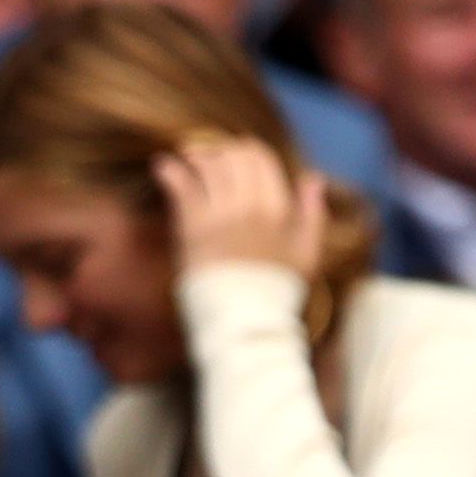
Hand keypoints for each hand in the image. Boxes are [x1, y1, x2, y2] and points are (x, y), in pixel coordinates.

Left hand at [152, 134, 323, 278]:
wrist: (243, 325)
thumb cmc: (276, 294)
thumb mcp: (307, 255)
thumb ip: (312, 214)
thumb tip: (313, 178)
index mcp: (277, 209)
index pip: (260, 157)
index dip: (245, 151)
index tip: (233, 158)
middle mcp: (250, 207)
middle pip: (232, 156)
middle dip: (219, 151)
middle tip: (207, 159)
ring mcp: (220, 216)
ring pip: (207, 166)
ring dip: (195, 157)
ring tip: (187, 160)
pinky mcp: (193, 229)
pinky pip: (180, 186)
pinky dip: (169, 171)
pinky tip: (162, 167)